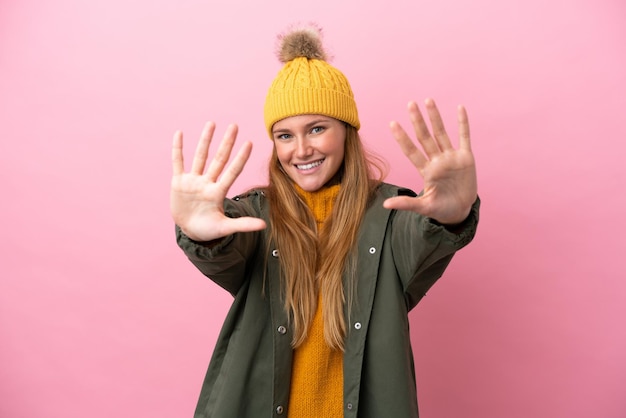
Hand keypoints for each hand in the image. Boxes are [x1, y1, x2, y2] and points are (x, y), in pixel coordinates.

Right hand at [170, 122, 266, 241]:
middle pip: (219, 159)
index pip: (232, 171)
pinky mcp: (178, 182)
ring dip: (205, 140)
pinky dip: (178, 149)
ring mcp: (193, 181)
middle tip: (235, 125)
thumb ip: (243, 225)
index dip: (240, 158)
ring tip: (212, 123)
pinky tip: (179, 133)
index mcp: (219, 192)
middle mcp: (208, 183)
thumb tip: (264, 225)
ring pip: (200, 156)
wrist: (190, 232)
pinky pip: (178, 162)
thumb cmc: (209, 230)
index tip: (249, 143)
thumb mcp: (225, 228)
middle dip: (226, 143)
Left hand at [383, 99, 477, 224]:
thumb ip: (406, 204)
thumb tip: (385, 205)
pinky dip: (463, 123)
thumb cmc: (440, 210)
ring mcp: (451, 158)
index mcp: (426, 171)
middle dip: (418, 121)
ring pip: (441, 133)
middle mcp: (437, 161)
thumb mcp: (424, 207)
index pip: (411, 151)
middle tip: (410, 104)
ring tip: (428, 100)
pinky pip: (464, 137)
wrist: (460, 212)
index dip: (402, 138)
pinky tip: (460, 108)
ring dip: (435, 117)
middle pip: (425, 137)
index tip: (392, 123)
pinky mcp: (466, 158)